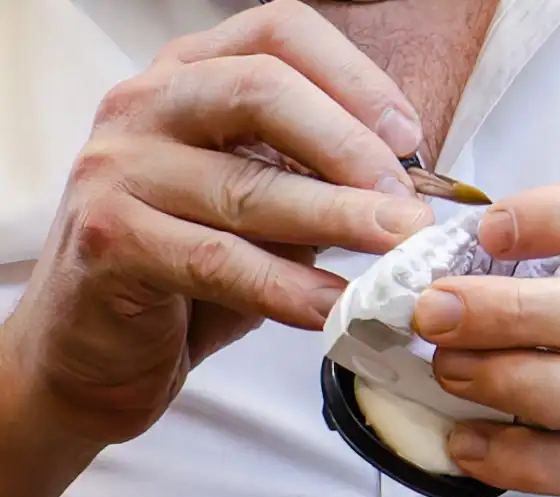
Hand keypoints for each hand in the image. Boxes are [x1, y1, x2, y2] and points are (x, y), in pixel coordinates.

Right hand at [0, 0, 432, 445]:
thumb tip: (404, 188)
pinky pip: (219, 260)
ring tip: (397, 249)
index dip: (355, 78)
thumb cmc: (186, 265)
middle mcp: (146, 105)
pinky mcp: (109, 239)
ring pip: (246, 184)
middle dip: (349, 148)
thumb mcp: (257, 205)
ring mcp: (119, 168)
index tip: (408, 138)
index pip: (279, 34)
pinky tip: (336, 304)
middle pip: (261, 90)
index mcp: (189, 77)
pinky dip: (289, 286)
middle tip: (408, 205)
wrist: (95, 344)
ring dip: (338, 218)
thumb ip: (311, 180)